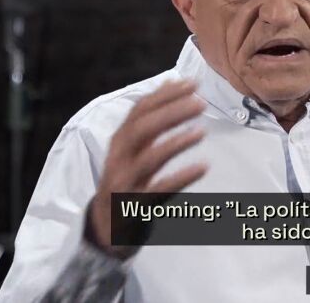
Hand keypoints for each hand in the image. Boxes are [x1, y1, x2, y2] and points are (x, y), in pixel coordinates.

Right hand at [88, 80, 207, 257]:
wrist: (106, 228)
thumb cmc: (126, 180)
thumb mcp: (133, 147)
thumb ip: (151, 117)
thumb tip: (171, 82)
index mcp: (120, 141)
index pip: (140, 110)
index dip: (165, 95)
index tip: (192, 84)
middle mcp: (119, 158)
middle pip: (142, 129)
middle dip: (170, 113)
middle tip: (200, 103)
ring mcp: (126, 182)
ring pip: (148, 158)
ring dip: (175, 143)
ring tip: (201, 132)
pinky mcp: (136, 206)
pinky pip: (159, 190)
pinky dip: (181, 177)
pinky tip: (202, 167)